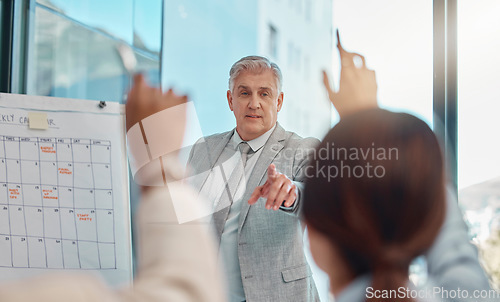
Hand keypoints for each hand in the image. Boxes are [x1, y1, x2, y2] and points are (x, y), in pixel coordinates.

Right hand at [125, 74, 187, 191]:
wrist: (159, 159)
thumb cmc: (143, 145)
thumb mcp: (130, 123)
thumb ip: (132, 103)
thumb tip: (135, 91)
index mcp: (136, 98)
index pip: (140, 77)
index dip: (142, 83)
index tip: (145, 87)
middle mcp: (153, 95)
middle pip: (157, 86)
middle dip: (157, 96)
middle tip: (157, 113)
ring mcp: (169, 100)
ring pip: (172, 90)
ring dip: (170, 99)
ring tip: (168, 116)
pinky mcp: (183, 106)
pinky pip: (186, 94)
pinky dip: (184, 101)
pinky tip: (179, 113)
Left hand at [248, 164, 296, 209]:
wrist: (284, 189)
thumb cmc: (271, 187)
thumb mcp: (262, 190)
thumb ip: (255, 195)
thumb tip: (249, 202)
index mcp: (272, 176)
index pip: (271, 171)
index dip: (272, 169)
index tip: (272, 166)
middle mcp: (281, 177)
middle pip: (276, 187)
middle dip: (271, 198)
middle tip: (267, 207)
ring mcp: (288, 183)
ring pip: (284, 191)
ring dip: (278, 200)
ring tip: (274, 208)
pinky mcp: (294, 189)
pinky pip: (292, 194)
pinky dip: (289, 200)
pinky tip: (286, 205)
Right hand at [323, 30, 377, 118]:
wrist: (364, 119)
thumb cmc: (345, 109)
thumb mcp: (331, 96)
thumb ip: (326, 81)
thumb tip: (323, 70)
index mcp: (346, 73)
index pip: (343, 52)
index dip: (340, 42)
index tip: (337, 34)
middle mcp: (359, 72)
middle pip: (354, 54)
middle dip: (348, 52)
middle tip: (342, 53)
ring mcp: (369, 76)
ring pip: (363, 61)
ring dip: (357, 60)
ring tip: (352, 64)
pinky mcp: (375, 82)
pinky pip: (370, 71)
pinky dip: (365, 70)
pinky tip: (362, 76)